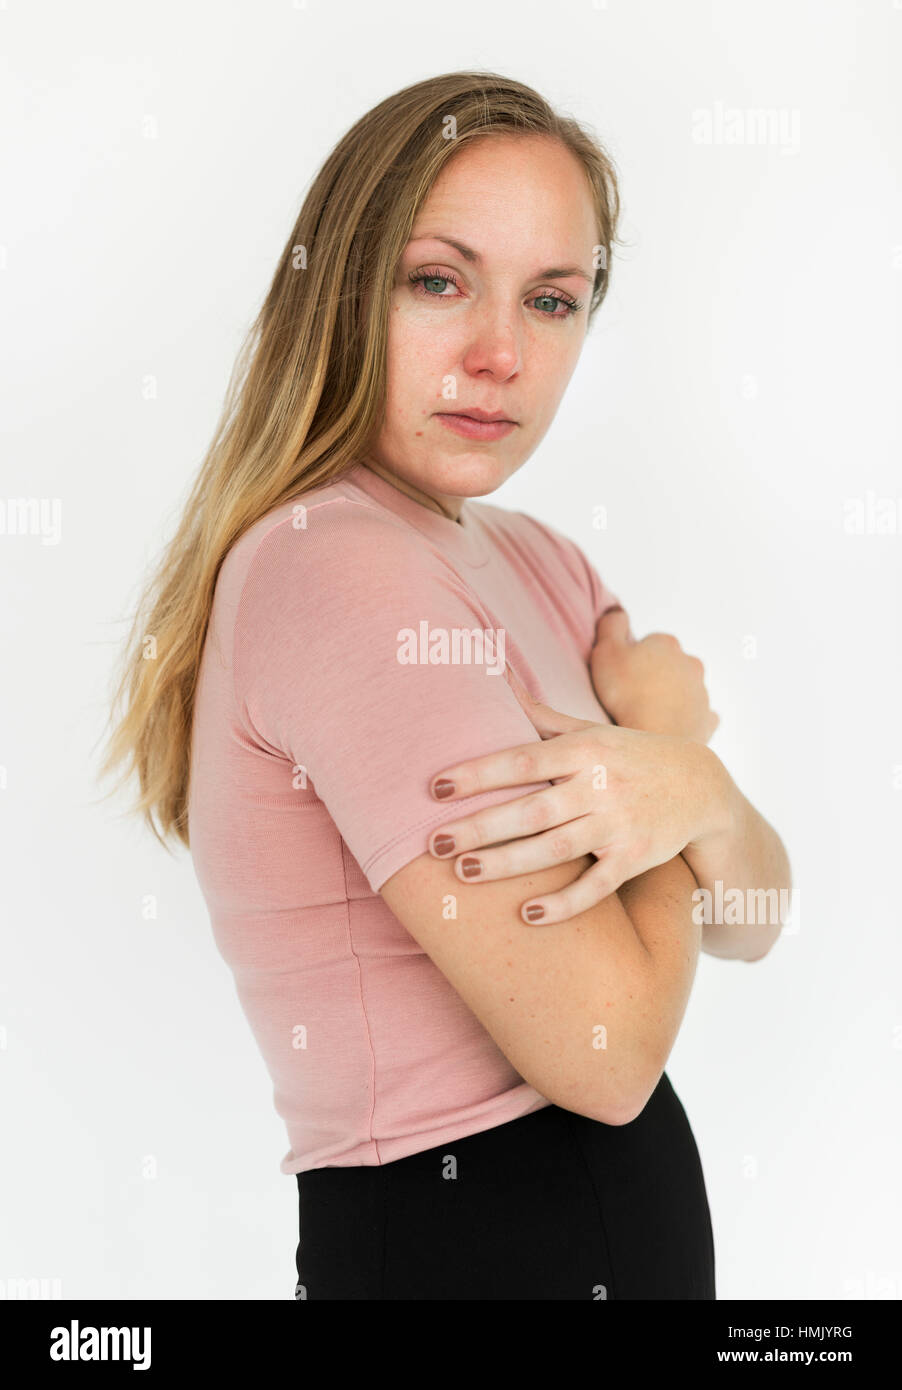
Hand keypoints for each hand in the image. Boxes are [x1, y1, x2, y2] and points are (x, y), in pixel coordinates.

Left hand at [428, 689, 735, 923]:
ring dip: (508, 864)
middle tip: (433, 843)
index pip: (523, 760)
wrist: (701, 786)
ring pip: (556, 849)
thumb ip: (538, 715)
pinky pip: (597, 886)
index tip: (436, 787)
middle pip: (531, 810)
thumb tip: (493, 673)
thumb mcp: (588, 729)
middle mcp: (599, 786)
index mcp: (583, 751)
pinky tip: (528, 914)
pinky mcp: (635, 860)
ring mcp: (618, 825)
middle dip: (480, 827)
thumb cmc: (628, 755)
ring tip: (463, 873)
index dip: (479, 774)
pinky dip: (565, 903)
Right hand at [591, 606, 718, 743]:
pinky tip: (671, 724)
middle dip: (654, 674)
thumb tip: (618, 611)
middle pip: (668, 664)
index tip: (620, 673)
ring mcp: (702, 692)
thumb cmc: (626, 696)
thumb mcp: (605, 651)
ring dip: (669, 695)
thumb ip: (611, 624)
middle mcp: (691, 663)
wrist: (654, 738)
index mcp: (668, 644)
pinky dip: (687, 716)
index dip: (631, 657)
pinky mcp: (706, 719)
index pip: (648, 643)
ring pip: (684, 688)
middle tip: (631, 694)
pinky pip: (699, 714)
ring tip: (646, 713)